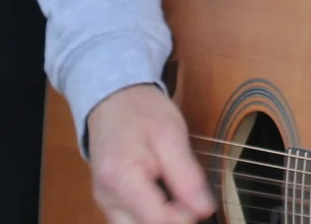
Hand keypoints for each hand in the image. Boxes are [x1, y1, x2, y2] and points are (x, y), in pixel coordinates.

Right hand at [87, 84, 214, 223]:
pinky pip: (133, 220)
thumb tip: (204, 211)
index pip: (158, 221)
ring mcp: (106, 203)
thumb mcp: (172, 135)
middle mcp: (108, 199)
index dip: (186, 217)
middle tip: (190, 198)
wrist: (113, 98)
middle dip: (173, 220)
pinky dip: (152, 214)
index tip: (201, 201)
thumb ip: (187, 176)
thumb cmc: (142, 112)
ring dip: (163, 218)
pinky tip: (164, 195)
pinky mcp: (110, 203)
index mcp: (122, 180)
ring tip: (176, 192)